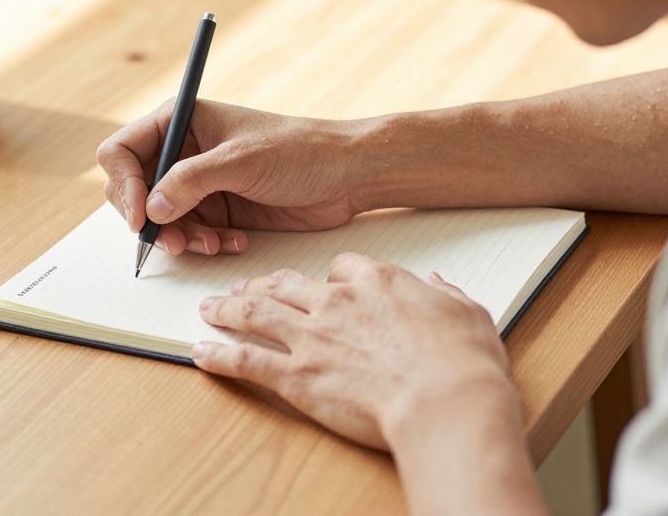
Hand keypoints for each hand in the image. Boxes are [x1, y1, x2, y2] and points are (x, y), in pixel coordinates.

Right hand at [97, 100, 361, 255]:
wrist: (346, 176)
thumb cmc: (299, 151)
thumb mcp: (240, 161)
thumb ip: (190, 182)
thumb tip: (150, 209)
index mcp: (181, 120)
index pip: (123, 151)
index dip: (125, 185)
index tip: (141, 217)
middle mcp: (183, 151)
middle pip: (135, 189)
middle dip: (150, 219)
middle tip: (174, 241)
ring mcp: (199, 182)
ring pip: (161, 219)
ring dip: (180, 237)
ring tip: (211, 244)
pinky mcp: (218, 209)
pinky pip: (190, 233)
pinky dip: (204, 243)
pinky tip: (233, 241)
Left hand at [191, 252, 518, 450]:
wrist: (445, 401)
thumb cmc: (462, 363)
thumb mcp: (466, 313)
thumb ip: (446, 294)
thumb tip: (438, 285)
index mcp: (378, 283)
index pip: (342, 267)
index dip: (329, 276)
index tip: (325, 283)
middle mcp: (336, 303)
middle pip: (287, 284)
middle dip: (262, 285)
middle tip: (245, 288)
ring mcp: (311, 338)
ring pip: (256, 313)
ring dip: (227, 309)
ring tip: (210, 307)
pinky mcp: (295, 376)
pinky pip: (246, 360)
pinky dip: (218, 355)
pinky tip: (201, 351)